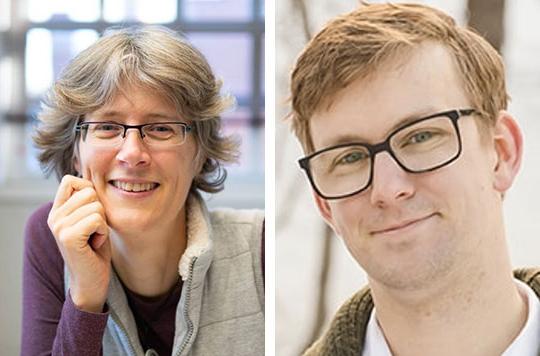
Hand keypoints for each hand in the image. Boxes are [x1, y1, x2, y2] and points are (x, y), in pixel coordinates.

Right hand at [47, 174, 111, 312]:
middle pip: (89, 192)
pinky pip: (97, 219)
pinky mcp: (68, 237)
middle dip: (101, 211)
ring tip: (94, 238)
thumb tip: (93, 176)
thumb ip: (87, 200)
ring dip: (103, 223)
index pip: (71, 180)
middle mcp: (54, 217)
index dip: (90, 191)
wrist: (91, 280)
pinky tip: (95, 244)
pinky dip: (103, 232)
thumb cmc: (95, 249)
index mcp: (57, 210)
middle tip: (94, 231)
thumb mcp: (90, 219)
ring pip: (96, 206)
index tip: (92, 213)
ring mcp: (59, 226)